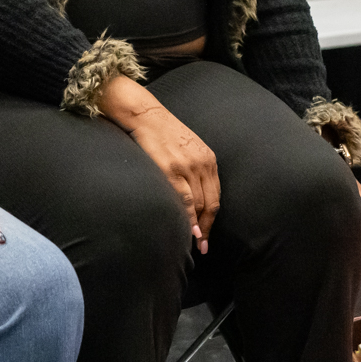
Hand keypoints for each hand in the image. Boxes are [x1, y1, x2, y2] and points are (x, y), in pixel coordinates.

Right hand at [128, 108, 218, 254]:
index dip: (212, 218)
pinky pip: (183, 199)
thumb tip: (194, 195)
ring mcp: (186, 166)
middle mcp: (202, 163)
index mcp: (208, 159)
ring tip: (195, 243)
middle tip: (203, 246)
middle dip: (207, 227)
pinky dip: (187, 216)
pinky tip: (188, 229)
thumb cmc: (162, 132)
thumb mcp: (188, 147)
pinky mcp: (170, 169)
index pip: (215, 196)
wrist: (144, 114)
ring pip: (198, 204)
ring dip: (197, 227)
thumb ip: (195, 168)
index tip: (208, 234)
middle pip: (210, 203)